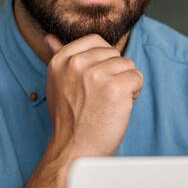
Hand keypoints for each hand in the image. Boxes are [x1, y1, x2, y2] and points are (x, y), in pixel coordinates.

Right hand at [43, 33, 143, 159]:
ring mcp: (96, 75)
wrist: (75, 150)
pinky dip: (133, 94)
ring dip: (124, 85)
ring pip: (128, 65)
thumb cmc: (70, 120)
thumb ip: (59, 58)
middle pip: (114, 53)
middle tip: (99, 98)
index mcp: (61, 60)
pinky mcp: (115, 87)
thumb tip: (51, 38)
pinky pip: (137, 78)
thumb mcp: (57, 83)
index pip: (95, 40)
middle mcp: (76, 64)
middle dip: (114, 74)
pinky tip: (117, 108)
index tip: (92, 84)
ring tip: (108, 104)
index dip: (102, 61)